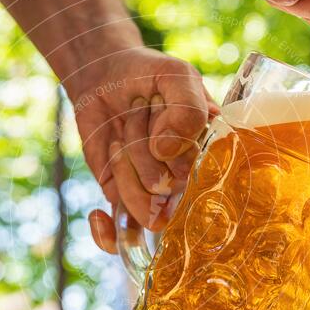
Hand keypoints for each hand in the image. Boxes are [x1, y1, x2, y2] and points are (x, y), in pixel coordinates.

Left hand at [69, 47, 217, 253]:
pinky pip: (121, 233)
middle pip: (167, 191)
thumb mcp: (176, 76)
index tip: (158, 110)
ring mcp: (155, 193)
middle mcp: (187, 179)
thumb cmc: (149, 75)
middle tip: (138, 110)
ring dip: (124, 164)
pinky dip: (107, 233)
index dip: (175, 147)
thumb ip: (187, 108)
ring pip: (141, 207)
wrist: (106, 77)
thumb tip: (166, 152)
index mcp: (212, 154)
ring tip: (121, 133)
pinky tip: (97, 216)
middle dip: (142, 146)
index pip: (204, 176)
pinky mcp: (124, 197)